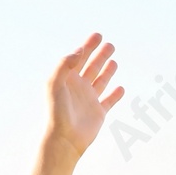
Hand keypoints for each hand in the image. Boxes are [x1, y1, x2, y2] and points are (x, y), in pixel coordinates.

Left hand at [46, 34, 122, 157]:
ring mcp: (89, 100)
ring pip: (101, 81)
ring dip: (107, 71)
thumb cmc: (56, 112)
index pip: (79, 58)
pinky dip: (115, 95)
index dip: (88, 46)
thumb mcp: (54, 83)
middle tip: (109, 45)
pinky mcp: (98, 113)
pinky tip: (121, 88)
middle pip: (91, 67)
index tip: (98, 35)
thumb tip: (79, 51)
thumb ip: (64, 65)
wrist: (64, 139)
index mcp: (67, 79)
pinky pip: (109, 101)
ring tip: (114, 61)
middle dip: (100, 55)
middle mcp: (78, 88)